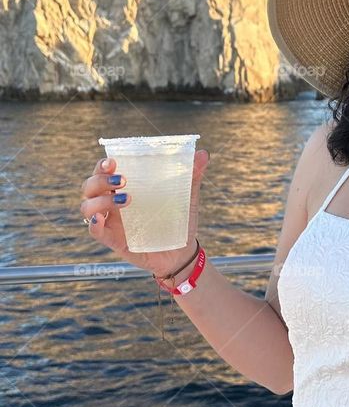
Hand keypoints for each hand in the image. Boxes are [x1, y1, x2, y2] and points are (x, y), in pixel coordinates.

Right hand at [79, 150, 210, 278]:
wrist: (182, 252)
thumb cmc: (178, 221)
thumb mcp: (186, 197)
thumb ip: (192, 175)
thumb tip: (203, 154)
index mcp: (124, 188)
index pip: (103, 171)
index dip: (102, 164)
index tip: (114, 161)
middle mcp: (112, 203)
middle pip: (90, 186)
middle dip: (100, 179)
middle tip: (123, 180)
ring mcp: (110, 221)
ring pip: (87, 206)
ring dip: (101, 199)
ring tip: (127, 199)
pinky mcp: (112, 240)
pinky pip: (94, 230)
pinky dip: (93, 223)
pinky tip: (102, 217)